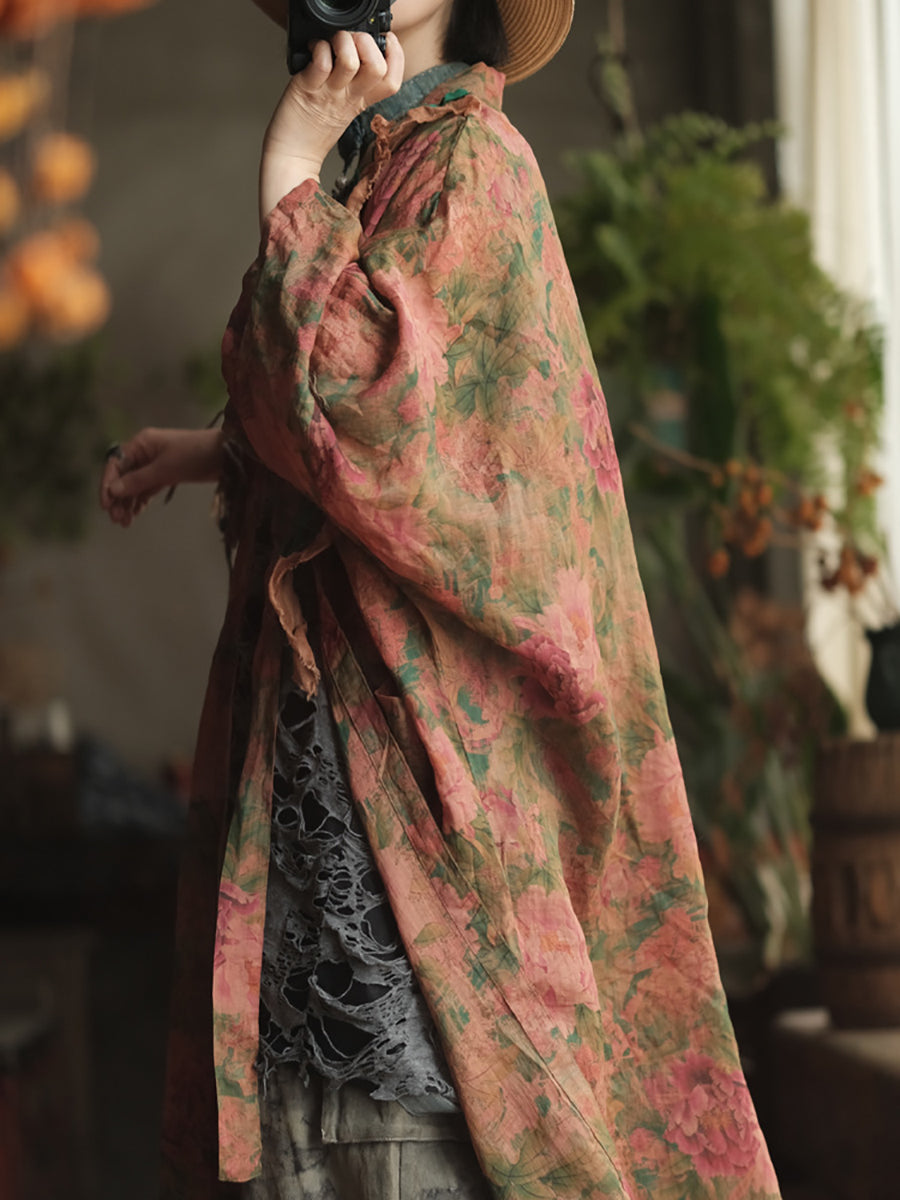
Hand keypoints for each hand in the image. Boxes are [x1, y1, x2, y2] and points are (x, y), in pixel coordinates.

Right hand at [99, 427, 223, 527]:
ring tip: (125, 523)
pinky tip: (135, 515)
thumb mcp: (164, 469)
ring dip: (128, 503)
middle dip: (118, 498)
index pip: (115, 464)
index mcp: (141, 444)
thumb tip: (113, 491)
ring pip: (135, 485)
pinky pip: (147, 489)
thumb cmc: (194, 455)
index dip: (107, 484)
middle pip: (123, 477)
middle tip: (117, 520)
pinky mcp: (167, 474)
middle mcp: (145, 453)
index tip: (106, 505)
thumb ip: (138, 480)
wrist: (225, 455)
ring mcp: (155, 464)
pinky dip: (141, 501)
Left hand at [259, 30, 403, 221]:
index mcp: (361, 100)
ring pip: (350, 61)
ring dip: (343, 42)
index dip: (396, 56)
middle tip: (353, 40)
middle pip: (378, 68)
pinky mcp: (307, 88)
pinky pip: (321, 63)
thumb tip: (358, 50)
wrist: (291, 155)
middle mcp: (349, 95)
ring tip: (332, 42)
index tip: (386, 40)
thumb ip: (354, 82)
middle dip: (367, 43)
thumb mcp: (343, 106)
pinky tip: (312, 48)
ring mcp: (329, 92)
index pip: (393, 80)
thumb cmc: (311, 128)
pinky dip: (319, 48)